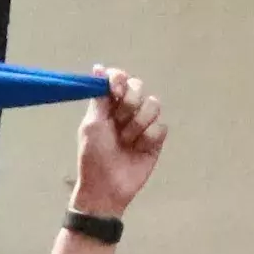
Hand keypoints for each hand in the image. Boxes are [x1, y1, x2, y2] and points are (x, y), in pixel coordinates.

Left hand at [72, 70, 168, 217]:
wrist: (107, 187)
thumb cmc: (93, 156)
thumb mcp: (92, 124)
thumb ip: (99, 96)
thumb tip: (98, 67)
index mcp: (108, 104)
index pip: (119, 78)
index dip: (120, 80)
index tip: (116, 92)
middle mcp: (126, 110)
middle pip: (139, 86)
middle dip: (131, 102)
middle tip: (120, 120)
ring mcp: (142, 124)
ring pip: (153, 105)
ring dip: (139, 123)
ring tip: (127, 141)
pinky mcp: (155, 140)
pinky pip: (161, 127)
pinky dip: (149, 138)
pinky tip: (139, 149)